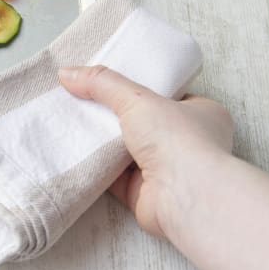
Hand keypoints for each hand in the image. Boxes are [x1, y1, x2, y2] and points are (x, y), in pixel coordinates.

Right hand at [58, 65, 233, 238]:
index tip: (113, 82)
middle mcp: (187, 142)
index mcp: (201, 113)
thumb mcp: (137, 98)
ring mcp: (166, 169)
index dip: (140, 88)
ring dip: (104, 141)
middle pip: (143, 122)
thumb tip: (67, 73)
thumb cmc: (177, 140)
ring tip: (74, 120)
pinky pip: (114, 175)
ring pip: (127, 149)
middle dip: (116, 115)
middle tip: (86, 101)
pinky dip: (96, 164)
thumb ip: (102, 83)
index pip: (167, 95)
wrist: (183, 196)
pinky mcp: (144, 192)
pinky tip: (75, 150)